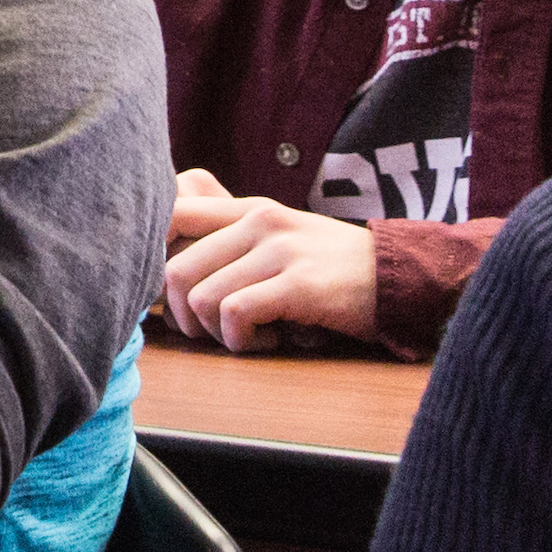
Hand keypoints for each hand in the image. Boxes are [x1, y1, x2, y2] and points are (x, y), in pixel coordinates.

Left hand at [160, 170, 381, 349]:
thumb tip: (167, 266)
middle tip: (213, 332)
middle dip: (183, 317)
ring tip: (251, 335)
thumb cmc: (333, 268)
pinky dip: (244, 341)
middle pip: (174, 270)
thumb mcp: (281, 239)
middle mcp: (259, 222)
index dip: (151, 257)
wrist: (400, 277)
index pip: (171, 213)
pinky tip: (271, 340)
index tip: (167, 293)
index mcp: (248, 209)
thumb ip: (232, 240)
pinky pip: (237, 314)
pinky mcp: (300, 283)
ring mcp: (280, 251)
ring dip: (219, 334)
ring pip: (202, 298)